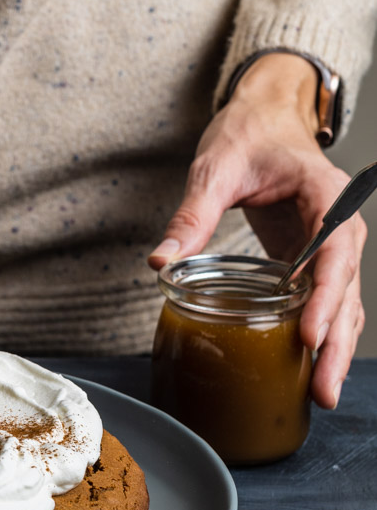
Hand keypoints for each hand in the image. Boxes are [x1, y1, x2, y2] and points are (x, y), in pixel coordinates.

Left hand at [148, 54, 365, 408]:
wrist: (265, 117)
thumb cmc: (248, 134)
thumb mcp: (215, 168)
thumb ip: (192, 216)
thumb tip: (162, 262)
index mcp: (326, 194)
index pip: (335, 250)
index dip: (325, 296)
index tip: (309, 334)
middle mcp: (341, 223)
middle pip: (347, 289)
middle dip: (336, 341)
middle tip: (322, 388)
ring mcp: (333, 244)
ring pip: (343, 303)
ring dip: (334, 348)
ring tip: (321, 393)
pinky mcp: (315, 259)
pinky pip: (326, 300)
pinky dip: (322, 334)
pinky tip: (309, 370)